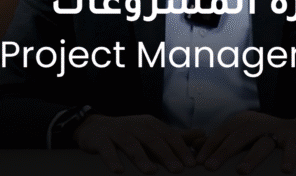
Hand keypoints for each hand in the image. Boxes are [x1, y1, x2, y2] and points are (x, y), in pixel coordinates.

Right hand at [73, 113, 202, 173]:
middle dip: (166, 155)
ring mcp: (117, 132)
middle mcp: (135, 126)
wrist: (94, 127)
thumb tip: (201, 136)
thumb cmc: (128, 133)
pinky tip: (118, 171)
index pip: (168, 136)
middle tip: (178, 170)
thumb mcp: (152, 133)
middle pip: (153, 139)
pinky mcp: (101, 139)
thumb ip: (175, 137)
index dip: (180, 149)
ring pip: (131, 145)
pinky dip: (112, 159)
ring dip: (141, 158)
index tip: (192, 164)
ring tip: (151, 172)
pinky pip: (107, 150)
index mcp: (150, 124)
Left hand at [195, 111, 295, 173]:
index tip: (198, 162)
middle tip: (210, 167)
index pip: (223, 132)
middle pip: (239, 136)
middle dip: (223, 152)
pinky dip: (288, 158)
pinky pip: (291, 149)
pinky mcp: (294, 140)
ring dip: (251, 157)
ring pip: (263, 143)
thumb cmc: (266, 136)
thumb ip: (223, 141)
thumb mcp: (244, 135)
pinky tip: (285, 170)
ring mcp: (277, 131)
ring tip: (241, 171)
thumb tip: (196, 147)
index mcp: (244, 121)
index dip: (210, 146)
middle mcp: (259, 123)